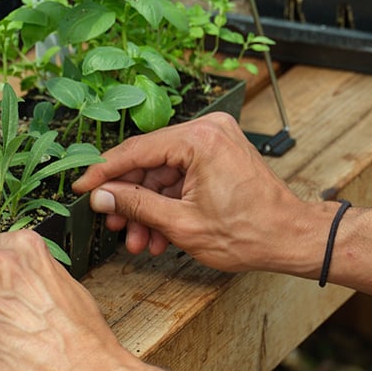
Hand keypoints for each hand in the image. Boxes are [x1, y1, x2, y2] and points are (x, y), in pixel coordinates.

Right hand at [72, 112, 325, 274]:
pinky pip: (182, 176)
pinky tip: (158, 234)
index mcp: (198, 139)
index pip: (135, 151)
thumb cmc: (250, 232)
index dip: (103, 172)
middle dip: (129, 198)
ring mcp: (215, 141)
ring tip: (138, 240)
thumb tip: (101, 196)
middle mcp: (207, 130)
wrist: (290, 239)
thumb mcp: (182, 224)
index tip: (81, 187)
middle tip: (112, 224)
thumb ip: (136, 206)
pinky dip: (168, 203)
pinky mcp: (220, 154)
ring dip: (148, 207)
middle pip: (148, 161)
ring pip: (163, 173)